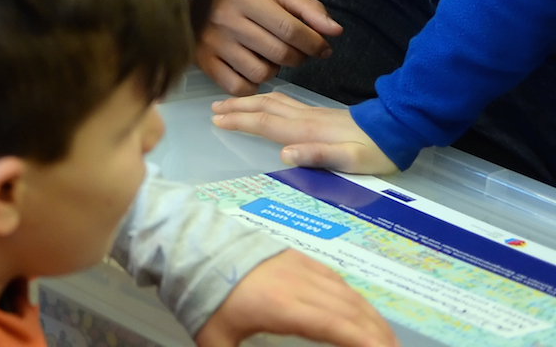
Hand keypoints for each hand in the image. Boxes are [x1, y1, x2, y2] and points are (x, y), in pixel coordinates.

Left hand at [195, 248, 394, 346]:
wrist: (191, 243)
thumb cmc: (203, 294)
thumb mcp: (213, 337)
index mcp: (283, 307)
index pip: (338, 326)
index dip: (366, 342)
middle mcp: (300, 285)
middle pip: (352, 312)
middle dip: (380, 337)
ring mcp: (302, 268)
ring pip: (350, 295)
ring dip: (374, 320)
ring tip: (388, 342)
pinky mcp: (299, 258)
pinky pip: (338, 280)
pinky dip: (357, 300)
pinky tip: (363, 314)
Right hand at [199, 0, 340, 95]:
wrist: (192, 3)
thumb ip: (308, 8)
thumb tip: (335, 31)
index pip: (291, 29)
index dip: (315, 43)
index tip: (323, 49)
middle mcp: (227, 20)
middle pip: (279, 53)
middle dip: (298, 58)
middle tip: (296, 52)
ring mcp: (213, 44)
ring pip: (261, 73)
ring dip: (274, 70)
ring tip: (269, 58)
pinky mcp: (203, 63)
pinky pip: (239, 87)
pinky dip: (252, 84)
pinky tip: (252, 70)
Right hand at [211, 92, 397, 173]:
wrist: (398, 130)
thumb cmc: (375, 151)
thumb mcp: (350, 160)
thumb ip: (317, 156)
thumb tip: (284, 153)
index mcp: (306, 131)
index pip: (265, 124)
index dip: (239, 121)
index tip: (216, 119)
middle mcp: (305, 119)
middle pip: (263, 108)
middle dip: (237, 107)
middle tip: (214, 107)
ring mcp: (312, 114)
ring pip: (273, 102)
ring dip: (248, 101)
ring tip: (230, 101)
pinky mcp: (320, 114)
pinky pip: (284, 102)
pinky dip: (266, 99)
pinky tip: (265, 101)